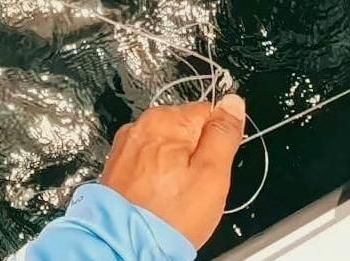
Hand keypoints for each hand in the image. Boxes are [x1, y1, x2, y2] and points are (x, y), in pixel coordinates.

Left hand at [102, 95, 246, 247]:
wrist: (123, 249)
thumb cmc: (168, 218)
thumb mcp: (212, 174)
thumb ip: (224, 134)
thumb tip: (233, 103)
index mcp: (167, 120)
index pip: (209, 113)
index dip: (217, 143)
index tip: (212, 166)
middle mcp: (141, 126)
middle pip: (187, 130)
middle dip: (195, 156)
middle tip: (194, 187)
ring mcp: (126, 148)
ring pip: (167, 149)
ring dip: (175, 169)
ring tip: (173, 198)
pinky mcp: (117, 168)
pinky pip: (148, 164)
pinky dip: (156, 179)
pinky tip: (158, 200)